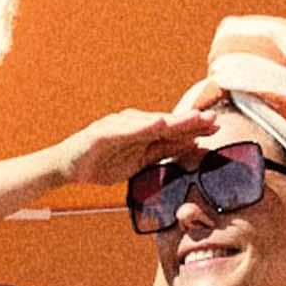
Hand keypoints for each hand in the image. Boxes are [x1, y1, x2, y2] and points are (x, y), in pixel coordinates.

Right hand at [53, 108, 220, 187]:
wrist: (68, 166)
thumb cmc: (103, 163)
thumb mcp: (140, 162)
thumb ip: (164, 152)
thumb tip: (193, 146)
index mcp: (144, 134)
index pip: (174, 131)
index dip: (194, 128)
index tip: (216, 126)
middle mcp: (134, 125)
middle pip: (166, 123)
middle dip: (189, 121)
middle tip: (212, 119)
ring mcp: (119, 127)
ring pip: (149, 123)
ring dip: (171, 121)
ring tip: (191, 119)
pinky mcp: (103, 133)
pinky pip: (124, 130)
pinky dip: (141, 127)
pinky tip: (156, 124)